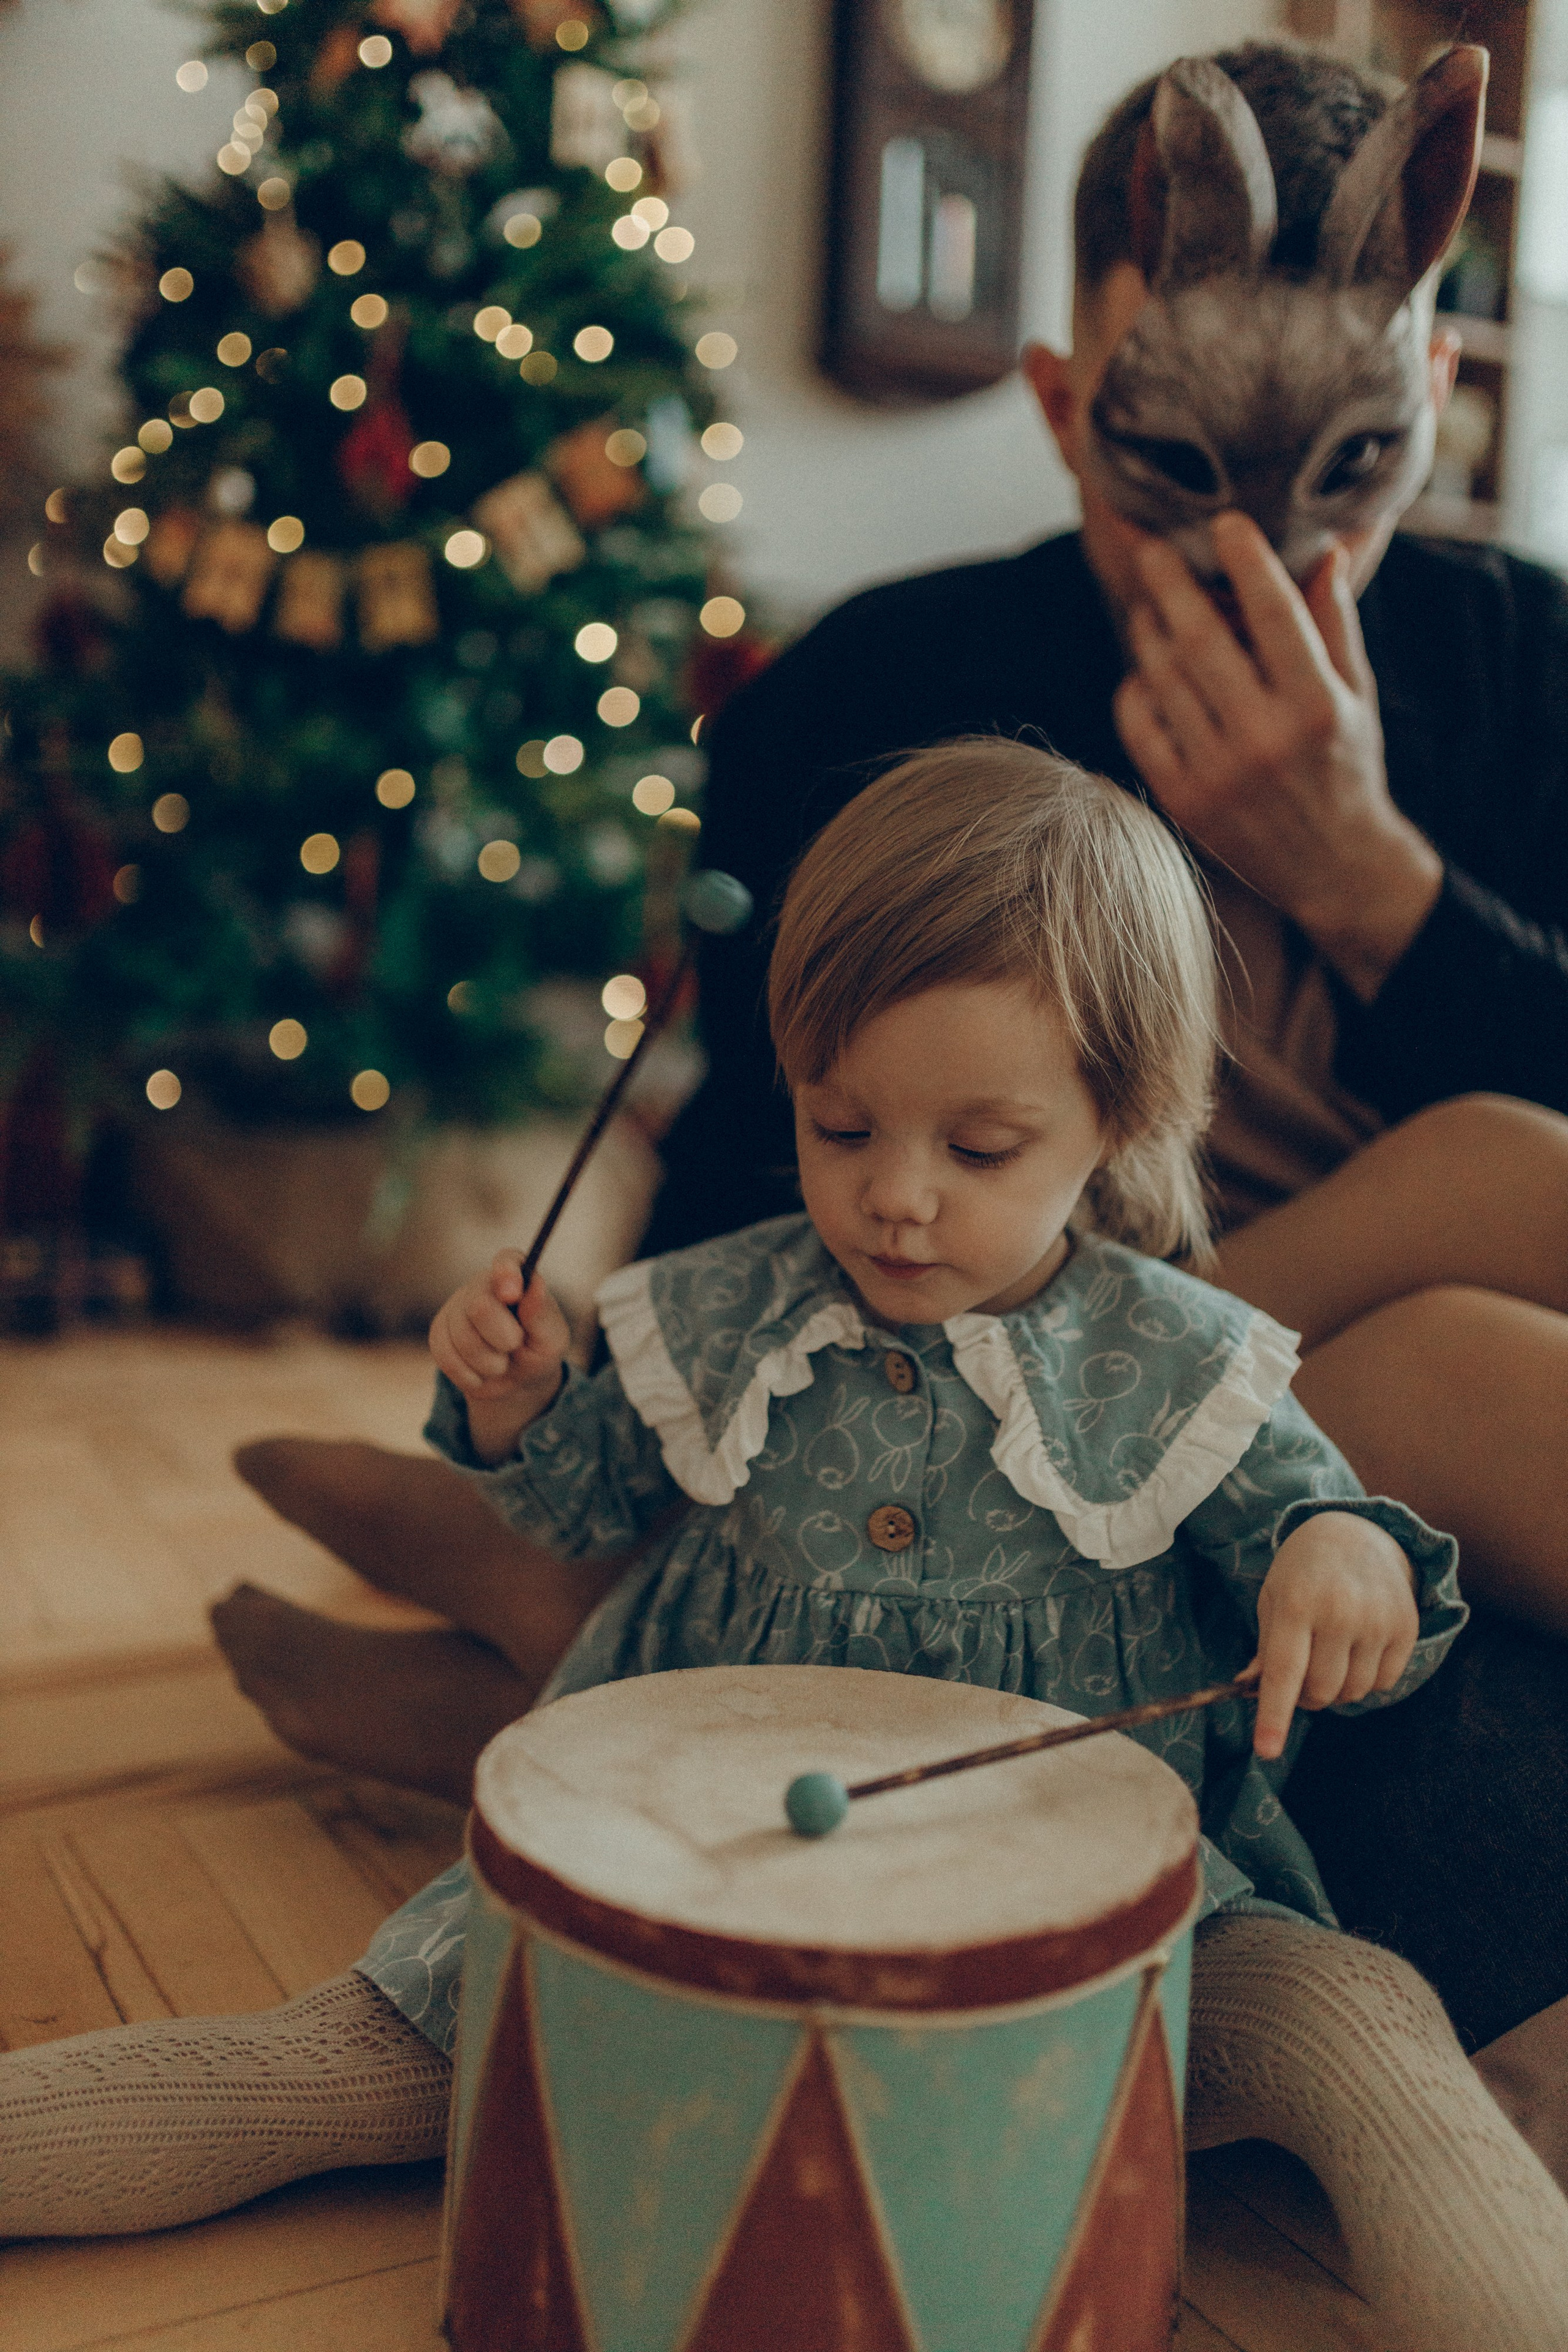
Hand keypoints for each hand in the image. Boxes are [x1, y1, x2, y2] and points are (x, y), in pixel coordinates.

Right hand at [428, 1251, 571, 1463]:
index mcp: (516, 1278)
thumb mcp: (551, 1338)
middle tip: (515, 1345)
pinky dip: (468, 1374)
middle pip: (480, 1307)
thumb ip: (542, 1314)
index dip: (507, 1273)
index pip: (507, 1260)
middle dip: (503, 1339)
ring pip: (461, 1337)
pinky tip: (481, 1374)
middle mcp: (482, 1286)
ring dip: (488, 1362)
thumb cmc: (538, 1352)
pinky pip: (445, 1356)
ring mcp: (456, 1308)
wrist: (516, 1382)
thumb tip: (536, 1286)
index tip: (512, 1295)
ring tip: (501, 1363)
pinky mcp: (439, 1333)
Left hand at [1113, 513, 1441, 1000]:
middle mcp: (1265, 738)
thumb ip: (1335, 623)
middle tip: (1152, 548)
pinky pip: (1141, 727)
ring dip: (1149, 632)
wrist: (1334, 867)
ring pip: (1164, 678)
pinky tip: (1144, 671)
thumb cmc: (1347, 766)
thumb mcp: (1357, 695)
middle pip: (1201, 640)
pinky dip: (1136, 690)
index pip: (1274, 613)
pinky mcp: (1183, 799)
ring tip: (1148, 605)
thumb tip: (1326, 549)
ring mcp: (1218, 772)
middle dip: (1171, 584)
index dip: (1247, 560)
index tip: (1226, 522)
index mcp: (1317, 705)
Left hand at [1249, 1511, 1419, 1759]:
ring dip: (1337, 1689)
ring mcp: (1376, 1620)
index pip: (1282, 1672)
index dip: (1274, 1715)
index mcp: (1295, 1603)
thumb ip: (1265, 1647)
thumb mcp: (1273, 1598)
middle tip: (1304, 1669)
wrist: (1355, 1532)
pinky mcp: (1406, 1626)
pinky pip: (1384, 1683)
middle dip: (1307, 1695)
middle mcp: (1338, 1612)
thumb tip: (1250, 1691)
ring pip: (1352, 1693)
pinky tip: (1359, 1647)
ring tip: (1331, 1654)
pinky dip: (1368, 1678)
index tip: (1266, 1750)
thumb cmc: (1302, 1571)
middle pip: (1320, 1691)